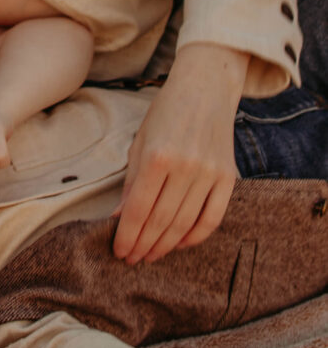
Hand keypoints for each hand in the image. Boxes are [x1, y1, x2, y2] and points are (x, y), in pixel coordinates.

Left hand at [113, 44, 245, 263]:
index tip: (119, 251)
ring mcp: (210, 173)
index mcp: (157, 157)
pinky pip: (213, 217)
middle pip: (162, 220)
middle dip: (143, 244)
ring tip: (150, 255)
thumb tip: (118, 218)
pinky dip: (196, 236)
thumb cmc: (165, 113)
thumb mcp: (139, 143)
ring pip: (185, 223)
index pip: (139, 209)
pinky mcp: (229, 177)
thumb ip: (131, 183)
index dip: (128, 235)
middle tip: (132, 259)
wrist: (205, 88)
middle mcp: (186, 167)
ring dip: (165, 245)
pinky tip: (179, 244)